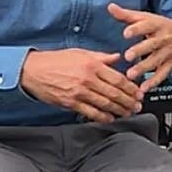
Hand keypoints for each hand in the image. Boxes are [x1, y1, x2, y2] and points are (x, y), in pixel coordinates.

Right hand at [20, 48, 143, 122]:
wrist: (32, 70)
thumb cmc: (55, 60)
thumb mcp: (80, 53)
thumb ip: (101, 57)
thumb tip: (117, 58)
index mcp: (92, 65)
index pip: (118, 78)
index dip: (131, 88)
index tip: (138, 93)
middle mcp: (87, 78)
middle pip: (114, 93)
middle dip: (129, 101)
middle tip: (138, 106)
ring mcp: (79, 92)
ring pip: (105, 104)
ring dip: (119, 110)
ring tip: (128, 113)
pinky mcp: (70, 102)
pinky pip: (90, 112)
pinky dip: (102, 116)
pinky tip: (110, 118)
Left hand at [108, 3, 171, 91]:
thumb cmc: (162, 26)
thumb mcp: (146, 17)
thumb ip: (127, 15)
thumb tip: (110, 7)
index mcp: (155, 25)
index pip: (146, 26)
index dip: (136, 29)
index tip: (126, 33)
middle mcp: (162, 38)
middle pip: (151, 44)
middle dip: (140, 50)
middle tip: (128, 56)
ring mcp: (167, 52)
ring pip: (155, 61)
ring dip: (143, 68)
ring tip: (131, 75)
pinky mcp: (170, 64)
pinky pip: (162, 74)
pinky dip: (153, 82)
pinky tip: (144, 88)